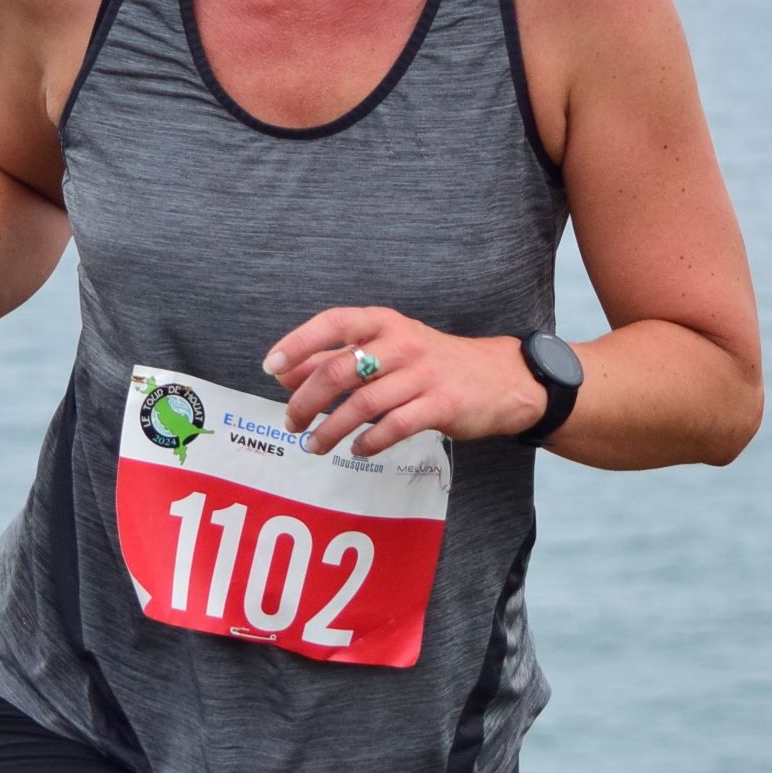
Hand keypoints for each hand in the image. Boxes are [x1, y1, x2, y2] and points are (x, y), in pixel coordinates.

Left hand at [262, 308, 545, 457]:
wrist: (499, 378)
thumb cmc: (430, 363)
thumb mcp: (385, 348)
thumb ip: (336, 356)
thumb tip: (284, 372)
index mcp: (383, 322)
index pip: (333, 323)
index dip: (298, 343)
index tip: (271, 368)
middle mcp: (401, 342)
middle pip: (340, 370)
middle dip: (307, 400)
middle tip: (292, 422)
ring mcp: (423, 374)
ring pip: (363, 403)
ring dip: (331, 429)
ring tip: (315, 445)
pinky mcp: (441, 405)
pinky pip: (394, 426)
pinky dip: (369, 441)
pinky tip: (358, 449)